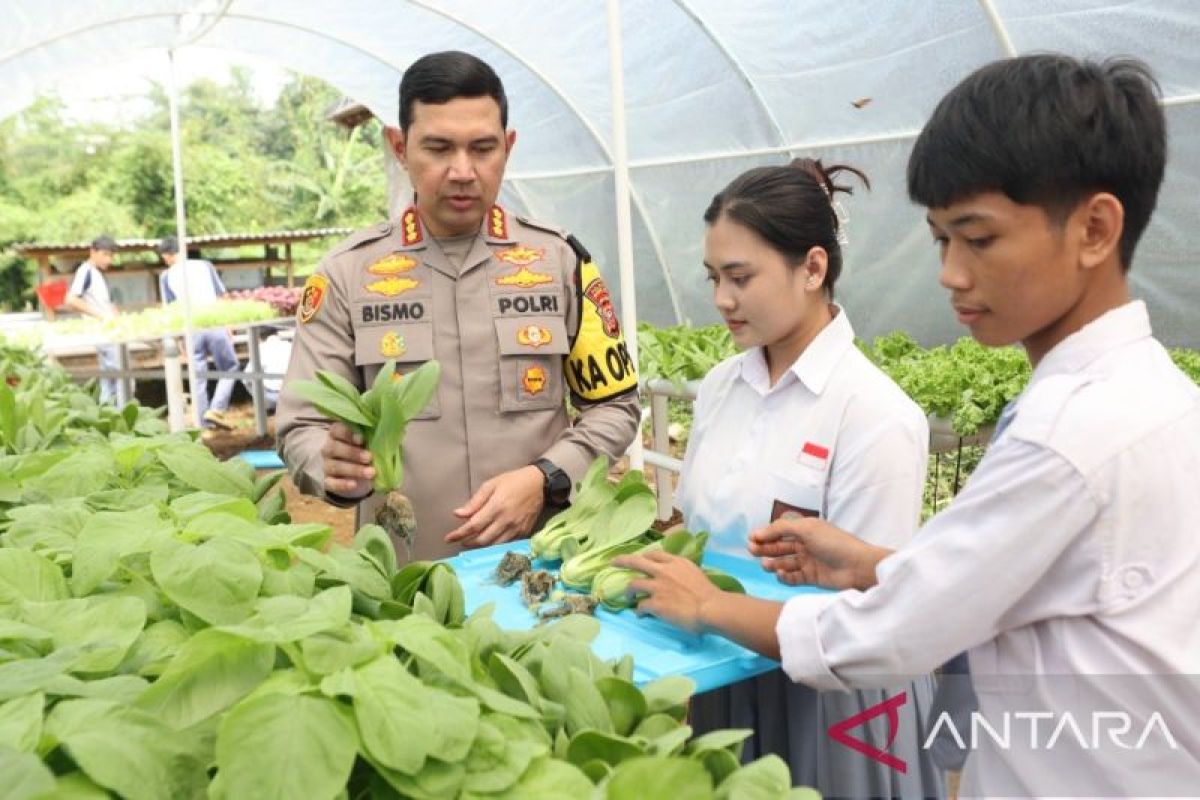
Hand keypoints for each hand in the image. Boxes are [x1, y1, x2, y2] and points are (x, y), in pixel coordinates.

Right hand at [320, 421, 374, 498]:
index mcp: (338, 434)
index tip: (362, 439)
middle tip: (369, 457)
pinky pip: (331, 483)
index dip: (347, 434)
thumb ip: (375, 437)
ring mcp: (326, 465)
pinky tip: (354, 484)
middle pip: (334, 448)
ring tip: (370, 473)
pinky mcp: (327, 481)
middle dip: (352, 452)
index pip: (337, 430)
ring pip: (334, 466)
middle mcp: (329, 448)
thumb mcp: (370, 442)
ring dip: (353, 469)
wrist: (357, 473)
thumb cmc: (365, 450)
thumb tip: (393, 433)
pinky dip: (342, 484)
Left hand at [444, 465, 543, 548]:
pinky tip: (488, 541)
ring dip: (480, 546)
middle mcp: (506, 520)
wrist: (539, 484)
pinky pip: (506, 544)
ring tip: (472, 541)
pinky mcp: (523, 532)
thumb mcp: (491, 485)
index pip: (473, 526)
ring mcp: (516, 528)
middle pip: (482, 539)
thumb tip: (458, 514)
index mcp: (496, 507)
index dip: (459, 534)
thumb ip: (475, 501)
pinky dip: (494, 545)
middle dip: (468, 542)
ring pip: (493, 545)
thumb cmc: (513, 481)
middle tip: (460, 540)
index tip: (448, 538)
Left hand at [615, 551, 721, 633]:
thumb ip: (684, 573)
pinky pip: (640, 606)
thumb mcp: (696, 574)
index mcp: (677, 562)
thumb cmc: (710, 594)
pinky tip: (640, 615)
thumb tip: (681, 581)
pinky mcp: (655, 603)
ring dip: (629, 591)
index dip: (645, 557)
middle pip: (636, 561)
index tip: (640, 559)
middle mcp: (664, 570)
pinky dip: (639, 611)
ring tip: (628, 597)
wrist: (711, 608)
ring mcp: (657, 586)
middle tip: (613, 562)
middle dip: (622, 561)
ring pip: (633, 584)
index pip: (655, 554)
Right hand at [748, 517, 890, 590]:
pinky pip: (792, 577)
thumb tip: (759, 532)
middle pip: (779, 546)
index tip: (751, 539)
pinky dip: (784, 576)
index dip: (765, 534)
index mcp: (806, 530)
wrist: (858, 567)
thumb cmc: (835, 543)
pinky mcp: (811, 578)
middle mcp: (806, 545)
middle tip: (752, 551)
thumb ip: (782, 528)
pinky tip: (781, 574)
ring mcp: (809, 562)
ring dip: (773, 563)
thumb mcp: (807, 529)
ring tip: (767, 565)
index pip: (780, 530)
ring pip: (784, 562)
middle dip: (765, 548)